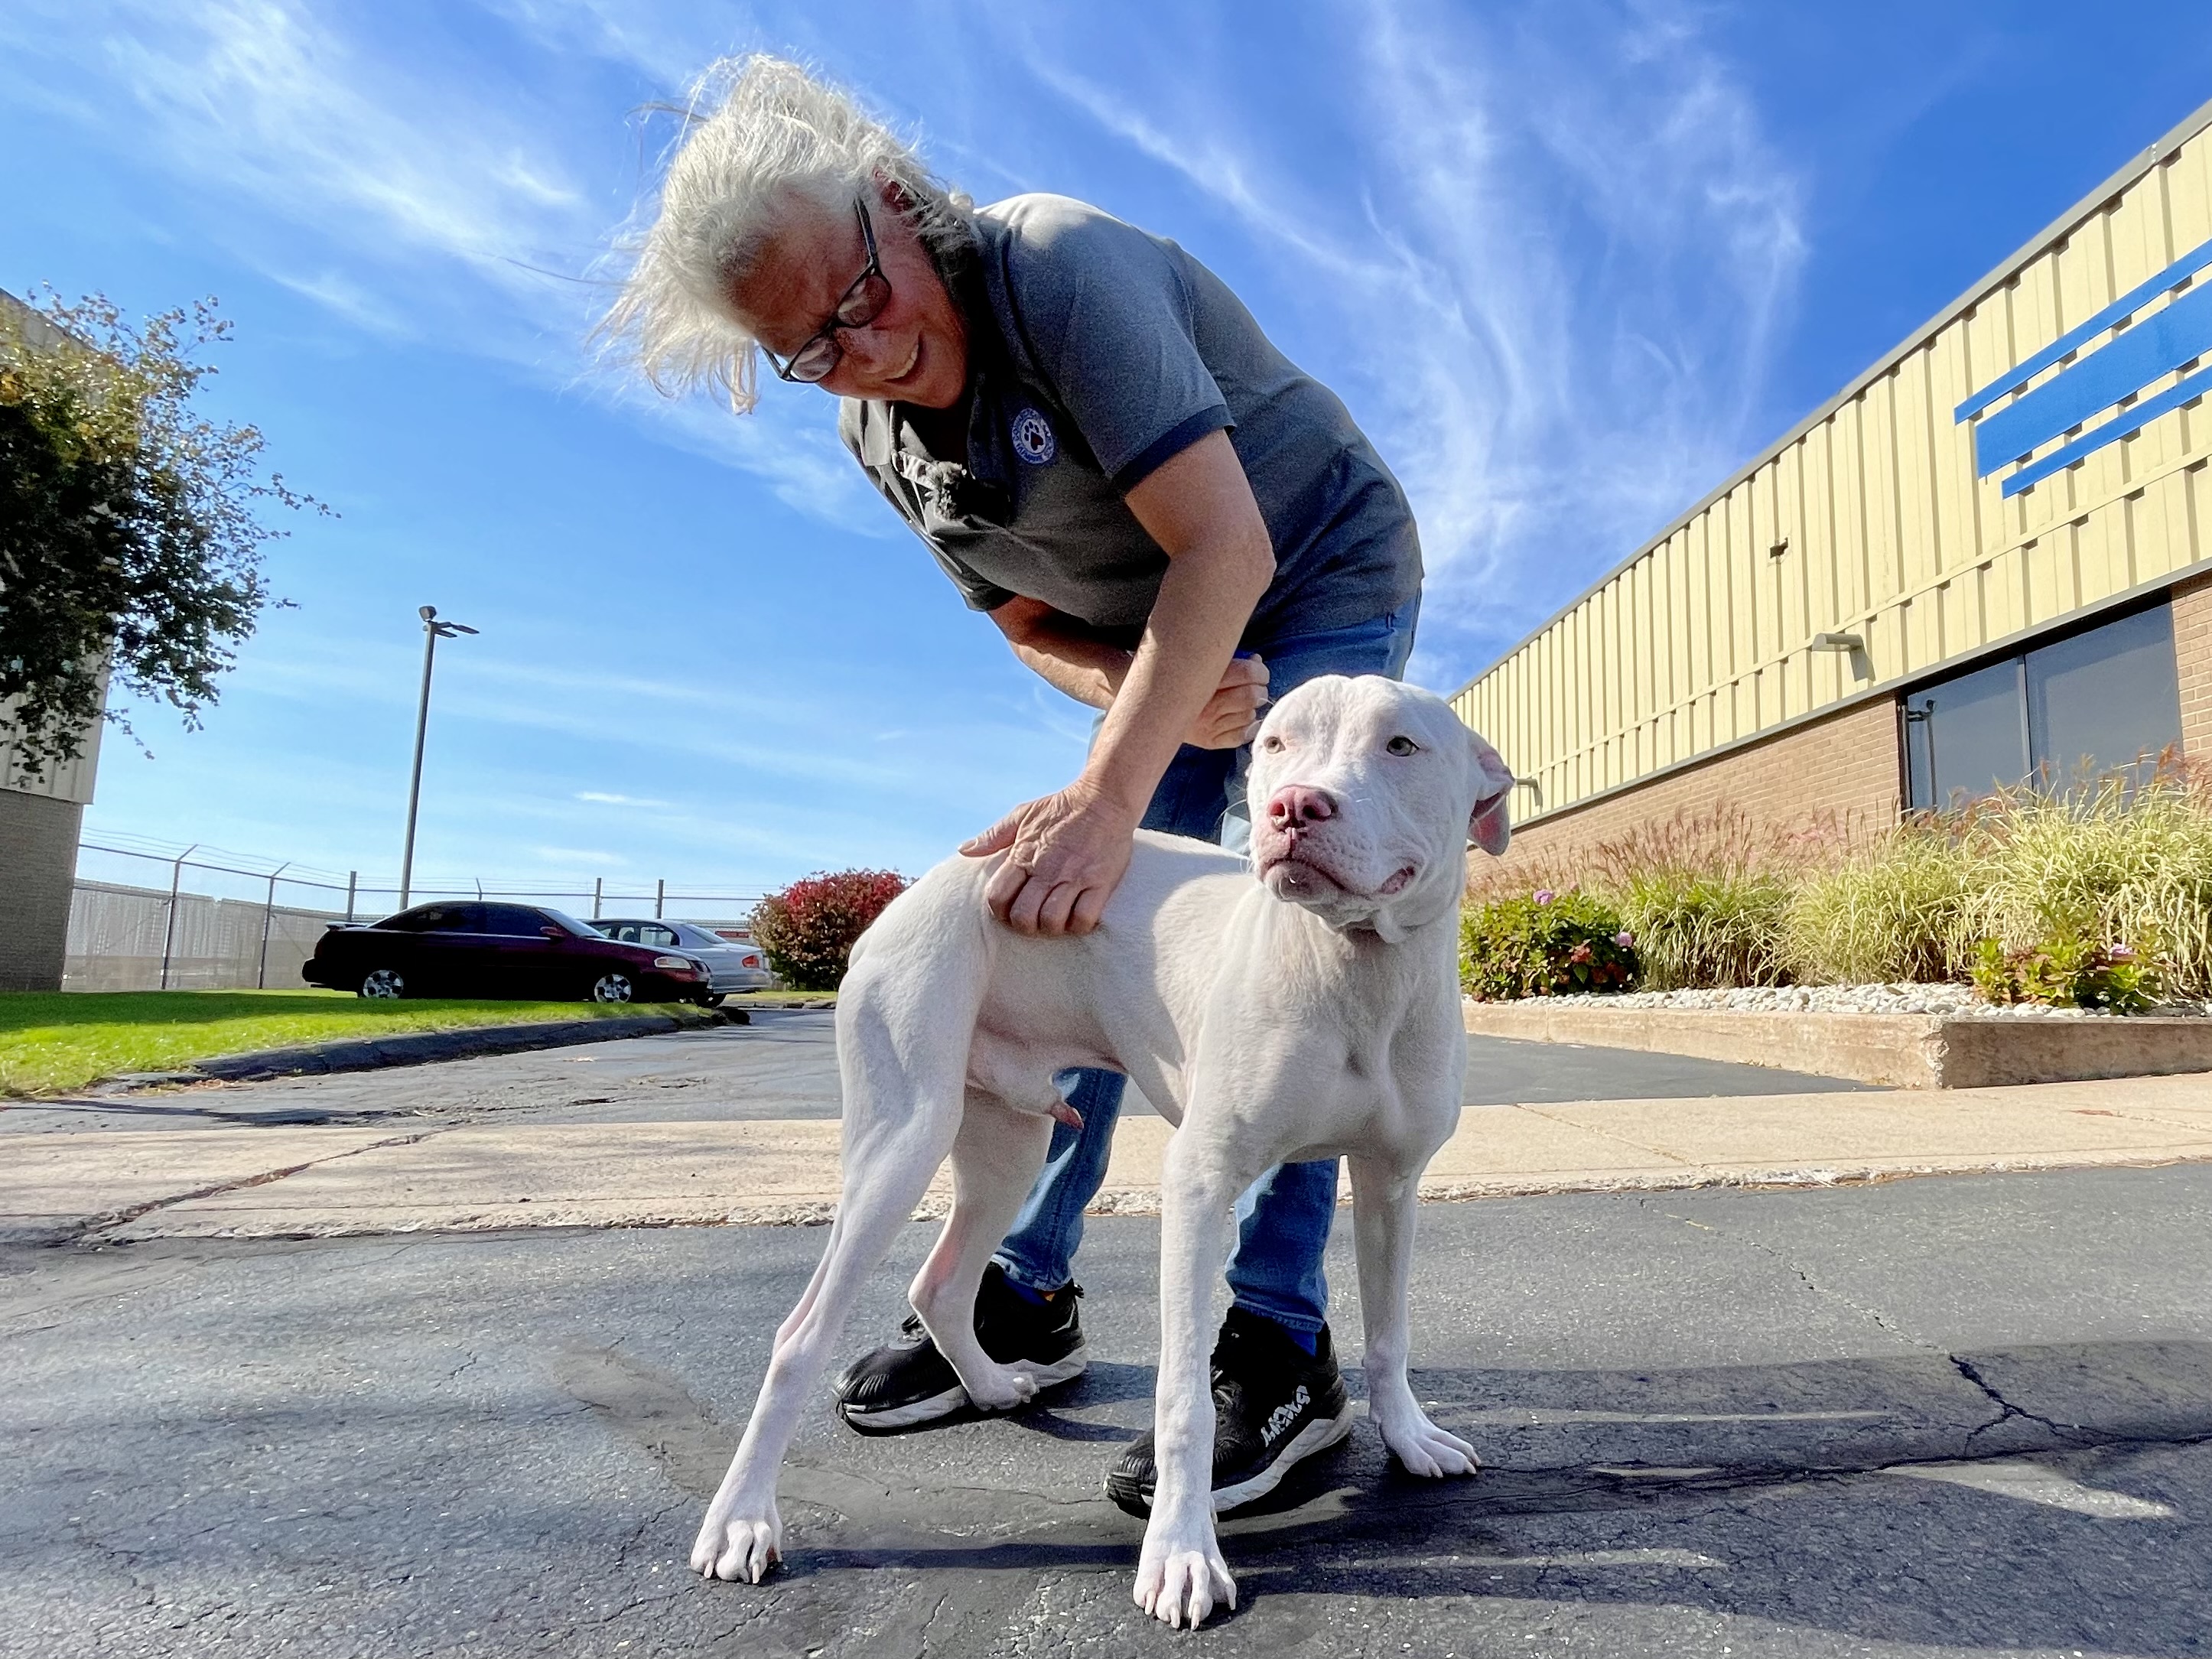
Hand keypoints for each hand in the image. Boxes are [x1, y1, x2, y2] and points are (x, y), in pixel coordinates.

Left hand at [960, 779, 1140, 935]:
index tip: (1010, 909)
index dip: (999, 911)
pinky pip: (1085, 918)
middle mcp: (1047, 870)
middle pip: (1023, 916)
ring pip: (1052, 921)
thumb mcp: (1023, 815)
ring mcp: (1075, 878)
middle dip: (1024, 925)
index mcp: (1023, 855)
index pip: (998, 897)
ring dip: (1051, 927)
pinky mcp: (1101, 883)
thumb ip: (993, 836)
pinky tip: (1078, 916)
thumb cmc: (1061, 808)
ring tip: (1055, 920)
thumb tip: (964, 851)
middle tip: (1033, 920)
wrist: (1104, 798)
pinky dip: (1079, 925)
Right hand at [1184, 654, 1267, 749]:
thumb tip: (1256, 661)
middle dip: (1259, 690)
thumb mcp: (1202, 665)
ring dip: (1250, 709)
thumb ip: (1229, 660)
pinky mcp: (1210, 741)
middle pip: (1252, 696)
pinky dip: (1246, 727)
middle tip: (1254, 688)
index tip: (1259, 673)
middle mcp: (1205, 705)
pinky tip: (1237, 719)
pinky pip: (1242, 735)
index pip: (1247, 673)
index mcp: (1203, 678)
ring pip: (1249, 715)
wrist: (1156, 710)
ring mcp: (1208, 725)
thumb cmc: (1184, 683)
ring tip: (1238, 704)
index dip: (1260, 672)